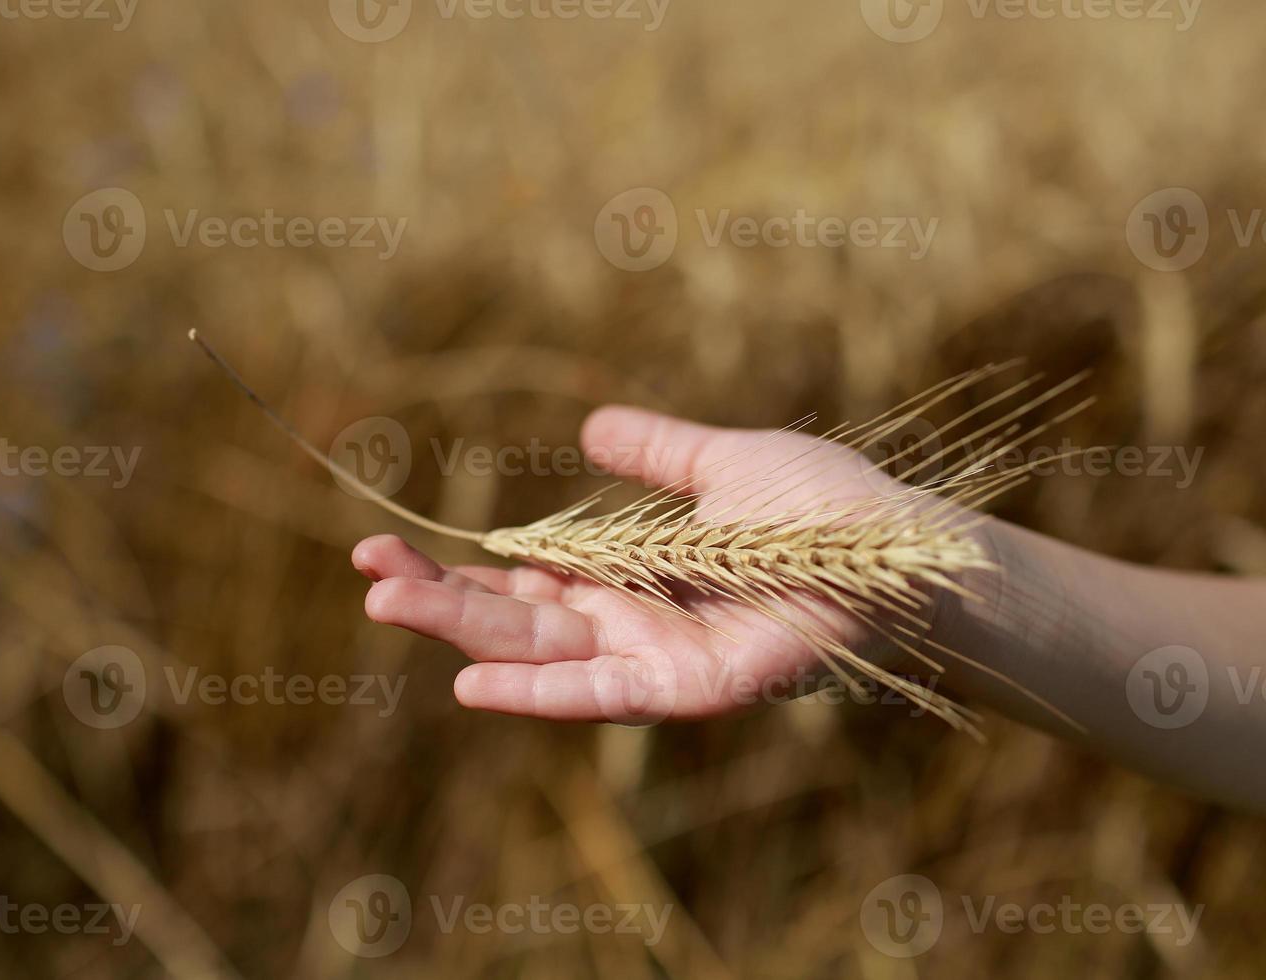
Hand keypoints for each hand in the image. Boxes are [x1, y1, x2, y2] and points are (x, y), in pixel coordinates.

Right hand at [351, 406, 947, 723]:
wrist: (902, 549)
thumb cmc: (826, 508)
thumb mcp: (724, 464)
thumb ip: (658, 454)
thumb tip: (590, 428)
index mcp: (633, 570)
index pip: (524, 577)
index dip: (456, 567)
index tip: (381, 544)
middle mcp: (634, 618)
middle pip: (516, 619)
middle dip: (438, 600)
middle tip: (364, 572)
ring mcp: (657, 655)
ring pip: (541, 653)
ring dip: (462, 638)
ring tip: (384, 607)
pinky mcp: (691, 684)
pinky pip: (604, 692)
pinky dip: (538, 691)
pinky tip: (468, 684)